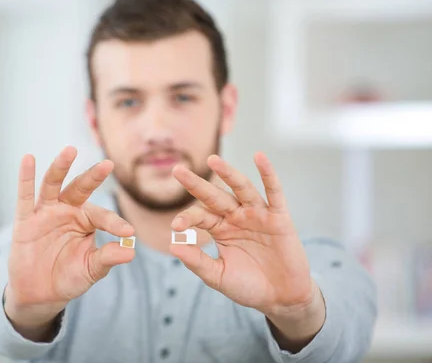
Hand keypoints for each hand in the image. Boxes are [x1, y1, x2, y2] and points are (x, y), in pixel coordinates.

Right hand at [6, 146, 134, 327]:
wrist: (40, 295)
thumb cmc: (69, 277)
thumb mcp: (91, 269)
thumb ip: (107, 258)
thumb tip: (131, 252)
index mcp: (86, 220)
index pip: (103, 216)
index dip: (115, 224)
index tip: (128, 232)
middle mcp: (67, 210)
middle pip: (80, 188)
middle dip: (93, 177)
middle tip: (108, 164)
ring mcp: (45, 213)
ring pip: (53, 185)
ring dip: (60, 167)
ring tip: (70, 150)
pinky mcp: (25, 221)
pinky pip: (25, 197)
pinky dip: (26, 178)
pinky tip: (28, 159)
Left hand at [169, 152, 313, 317]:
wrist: (281, 298)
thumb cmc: (248, 286)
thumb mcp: (218, 276)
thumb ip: (197, 262)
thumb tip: (173, 245)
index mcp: (220, 228)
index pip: (200, 216)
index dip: (187, 218)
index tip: (176, 226)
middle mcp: (236, 217)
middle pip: (214, 196)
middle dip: (196, 184)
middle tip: (177, 170)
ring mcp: (257, 214)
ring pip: (241, 189)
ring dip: (228, 174)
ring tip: (212, 160)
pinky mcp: (279, 217)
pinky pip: (274, 192)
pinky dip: (268, 174)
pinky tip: (260, 157)